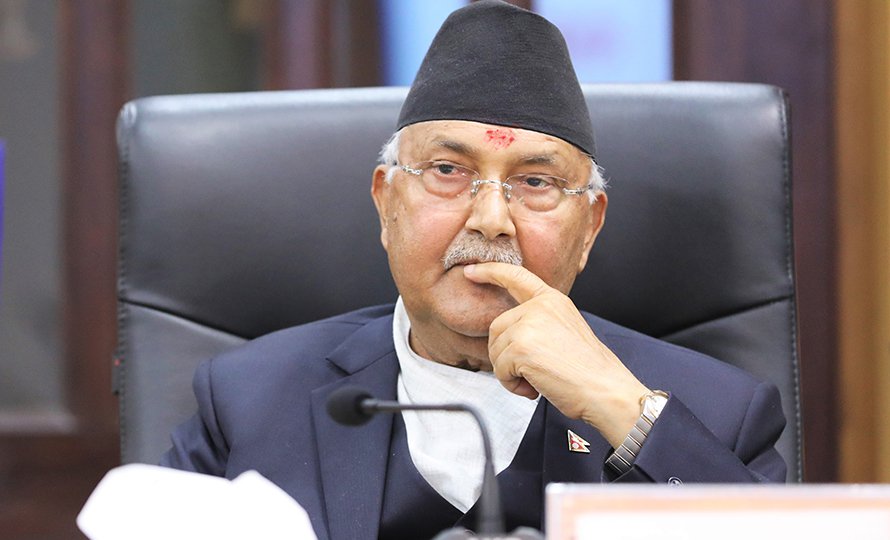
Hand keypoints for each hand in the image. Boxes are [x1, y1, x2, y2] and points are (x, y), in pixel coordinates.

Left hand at [463, 262, 649, 447]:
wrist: (606, 390)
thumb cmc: (589, 371)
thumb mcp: (566, 330)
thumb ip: (538, 323)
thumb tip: (508, 338)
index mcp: (552, 300)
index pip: (516, 277)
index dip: (491, 272)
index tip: (472, 271)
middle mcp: (540, 307)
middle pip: (496, 327)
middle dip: (505, 355)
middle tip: (531, 373)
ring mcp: (529, 325)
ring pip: (495, 351)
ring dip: (510, 373)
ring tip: (537, 380)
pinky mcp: (521, 347)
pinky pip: (500, 370)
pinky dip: (512, 384)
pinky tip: (534, 387)